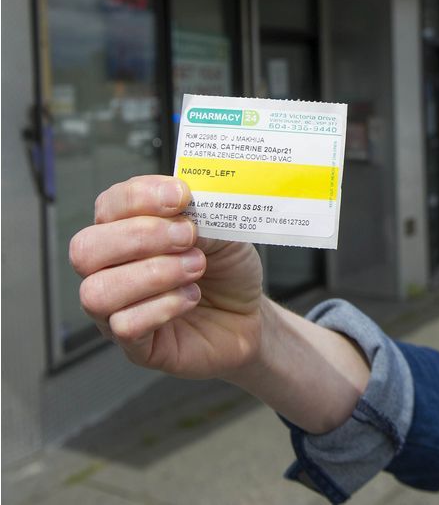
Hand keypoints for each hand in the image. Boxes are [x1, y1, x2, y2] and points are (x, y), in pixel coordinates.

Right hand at [71, 175, 264, 379]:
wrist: (249, 315)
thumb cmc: (228, 268)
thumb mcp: (223, 230)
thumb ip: (199, 215)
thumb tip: (183, 208)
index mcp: (126, 230)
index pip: (108, 205)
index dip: (140, 197)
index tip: (182, 197)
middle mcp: (110, 269)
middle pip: (85, 249)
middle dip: (141, 236)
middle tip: (188, 237)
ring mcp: (116, 310)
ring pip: (98, 291)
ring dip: (154, 273)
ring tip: (196, 268)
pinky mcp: (134, 345)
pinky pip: (125, 326)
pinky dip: (163, 306)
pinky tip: (190, 297)